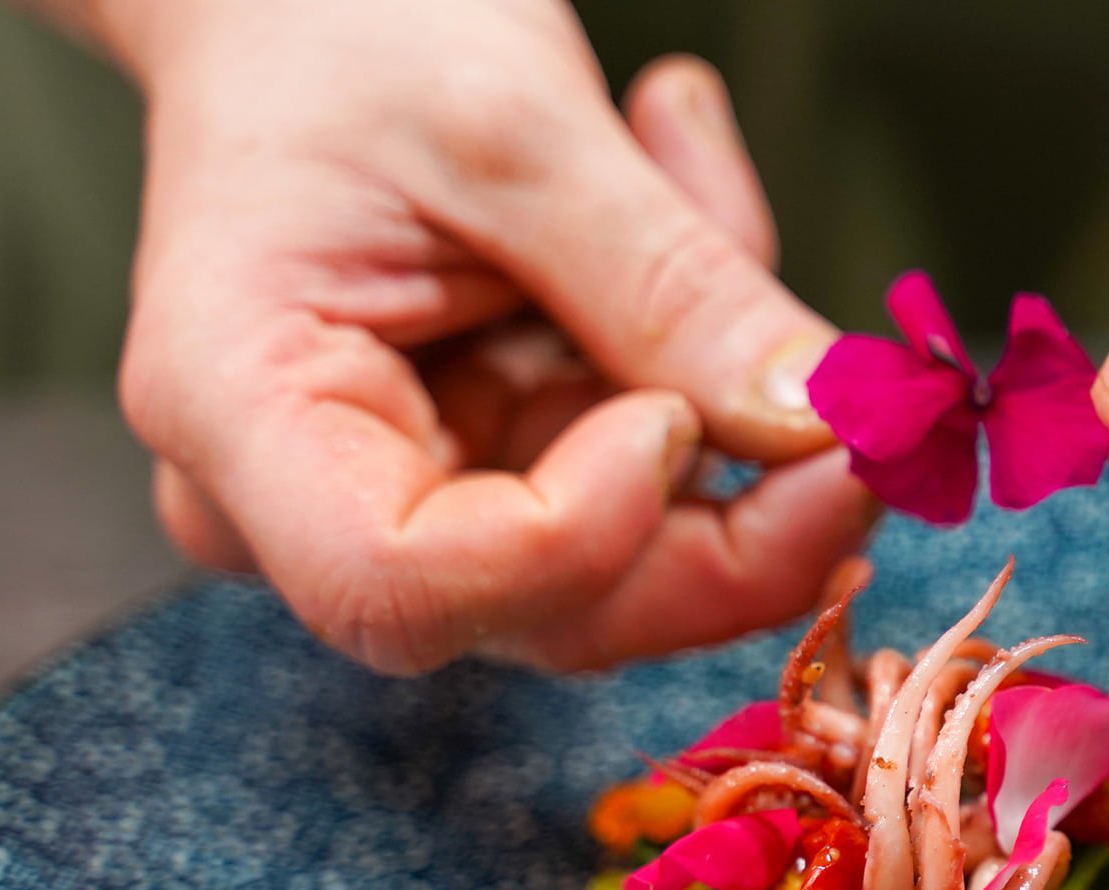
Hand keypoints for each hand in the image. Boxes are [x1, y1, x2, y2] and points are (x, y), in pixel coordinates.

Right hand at [92, 0, 874, 674]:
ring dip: (730, 391)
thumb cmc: (339, 25)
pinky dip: (709, 359)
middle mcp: (312, 503)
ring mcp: (421, 504)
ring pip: (644, 557)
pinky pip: (660, 486)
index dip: (578, 539)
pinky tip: (676, 186)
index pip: (401, 586)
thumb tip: (821, 426)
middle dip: (741, 515)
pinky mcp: (508, 473)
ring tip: (687, 163)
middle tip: (865, 404)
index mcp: (243, 416)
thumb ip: (665, 285)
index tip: (680, 418)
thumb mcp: (509, 124)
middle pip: (558, 609)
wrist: (298, 1)